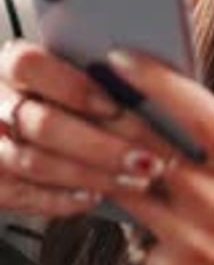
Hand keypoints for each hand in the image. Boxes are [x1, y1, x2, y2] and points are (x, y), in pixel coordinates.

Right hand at [0, 41, 177, 216]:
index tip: (114, 107)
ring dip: (91, 175)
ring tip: (135, 180)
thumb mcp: (59, 70)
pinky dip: (61, 199)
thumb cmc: (48, 95)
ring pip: (36, 164)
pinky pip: (22, 196)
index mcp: (9, 64)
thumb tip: (148, 77)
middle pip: (42, 124)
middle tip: (147, 159)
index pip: (30, 65)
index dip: (73, 87)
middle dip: (100, 146)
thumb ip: (89, 72)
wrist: (6, 128)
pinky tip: (96, 197)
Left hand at [106, 51, 213, 264]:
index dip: (155, 78)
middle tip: (84, 89)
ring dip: (107, 163)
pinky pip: (137, 233)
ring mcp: (188, 236)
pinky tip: (143, 220)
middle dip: (109, 110)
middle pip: (145, 141)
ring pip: (126, 185)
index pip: (196, 108)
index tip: (123, 57)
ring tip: (91, 145)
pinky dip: (136, 222)